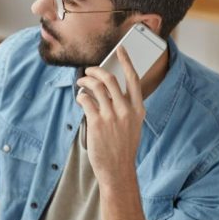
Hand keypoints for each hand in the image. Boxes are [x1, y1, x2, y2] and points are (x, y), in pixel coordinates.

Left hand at [76, 46, 144, 189]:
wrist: (117, 169)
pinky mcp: (97, 122)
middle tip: (88, 70)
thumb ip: (125, 108)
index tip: (120, 50)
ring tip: (80, 82)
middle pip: (110, 79)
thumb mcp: (132, 126)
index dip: (126, 61)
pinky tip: (80, 98)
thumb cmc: (123, 147)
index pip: (133, 79)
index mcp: (138, 109)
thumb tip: (108, 89)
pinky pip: (86, 100)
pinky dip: (81, 96)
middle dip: (96, 70)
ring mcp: (112, 116)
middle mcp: (126, 110)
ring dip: (85, 81)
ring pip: (96, 87)